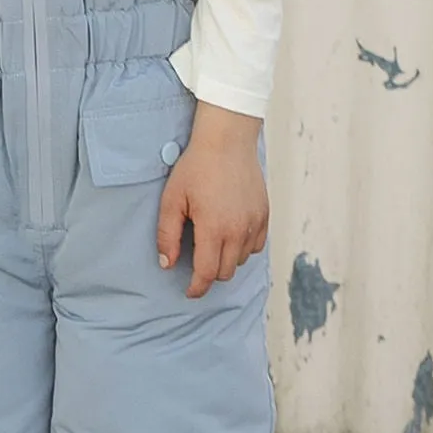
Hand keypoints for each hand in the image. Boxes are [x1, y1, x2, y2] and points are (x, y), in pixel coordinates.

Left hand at [159, 101, 269, 298]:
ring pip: (241, 260)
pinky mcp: (264, 215)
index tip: (190, 291)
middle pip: (225, 272)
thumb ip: (168, 235)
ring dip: (226, 260)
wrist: (227, 141)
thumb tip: (167, 264)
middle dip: (209, 273)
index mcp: (214, 229)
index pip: (207, 273)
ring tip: (213, 242)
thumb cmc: (196, 167)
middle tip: (197, 260)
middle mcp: (238, 231)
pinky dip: (243, 248)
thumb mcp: (172, 199)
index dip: (196, 288)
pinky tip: (231, 234)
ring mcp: (255, 223)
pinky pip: (256, 246)